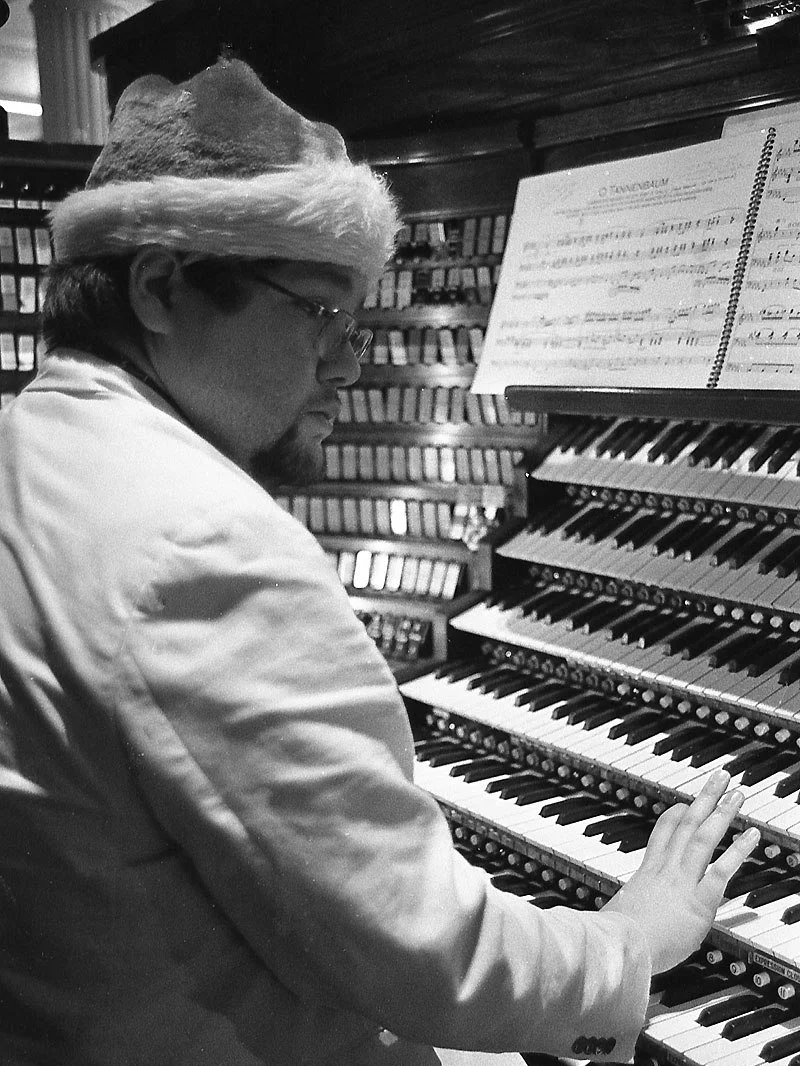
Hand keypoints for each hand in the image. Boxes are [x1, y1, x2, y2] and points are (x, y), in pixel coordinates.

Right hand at [602, 769, 759, 973]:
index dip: (673, 817)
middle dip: (704, 799)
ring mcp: (681, 881)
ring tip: (737, 793)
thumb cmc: (611, 939)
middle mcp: (664, 870)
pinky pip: (721, 869)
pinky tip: (752, 836)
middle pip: (686, 825)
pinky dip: (738, 851)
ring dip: (722, 813)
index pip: (661, 837)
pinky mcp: (698, 901)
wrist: (619, 946)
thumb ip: (622, 912)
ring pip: (703, 837)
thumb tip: (615, 919)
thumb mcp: (614, 916)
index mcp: (645, 875)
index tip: (683, 803)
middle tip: (719, 779)